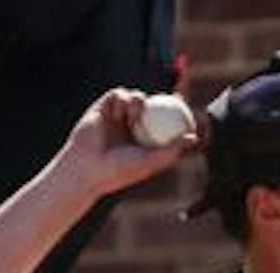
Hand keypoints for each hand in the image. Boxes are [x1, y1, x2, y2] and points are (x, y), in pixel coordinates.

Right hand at [56, 89, 198, 197]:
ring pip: (136, 97)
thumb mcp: (150, 162)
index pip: (166, 123)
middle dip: (167, 97)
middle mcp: (133, 127)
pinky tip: (120, 112)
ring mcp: (118, 116)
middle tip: (178, 94)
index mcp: (145, 140)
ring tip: (134, 117)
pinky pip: (118, 94)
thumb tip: (193, 138)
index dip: (178, 114)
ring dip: (139, 102)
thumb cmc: (118, 171)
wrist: (86, 168)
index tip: (189, 108)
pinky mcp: (103, 107)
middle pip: (154, 106)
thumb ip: (171, 151)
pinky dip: (122, 100)